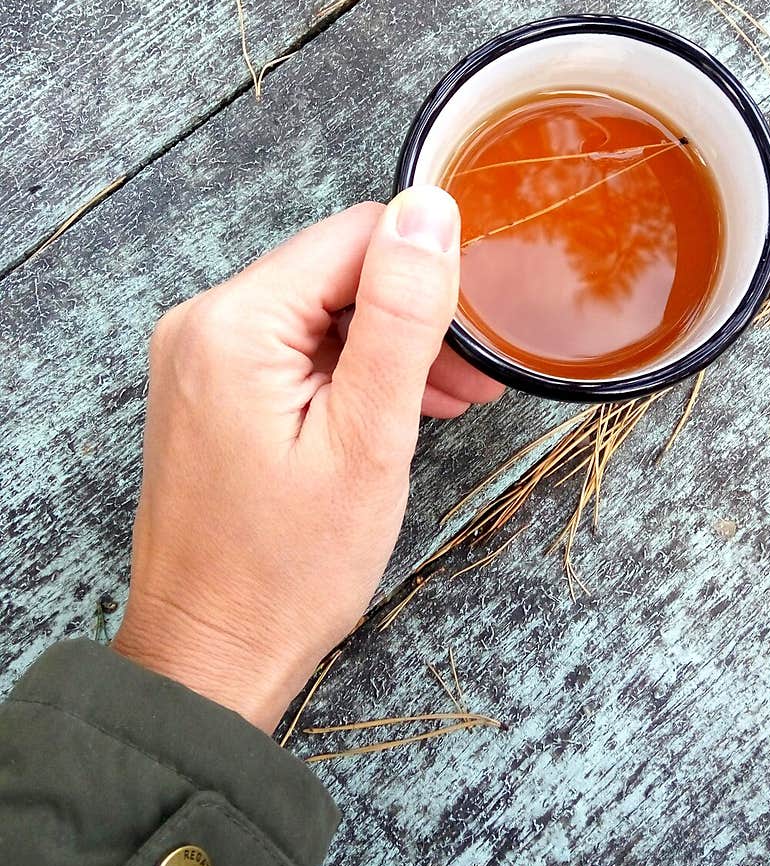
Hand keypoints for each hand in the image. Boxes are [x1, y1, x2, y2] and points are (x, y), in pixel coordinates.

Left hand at [112, 190, 502, 730]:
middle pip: (335, 273)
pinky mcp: (207, 391)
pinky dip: (347, 374)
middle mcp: (201, 323)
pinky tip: (394, 411)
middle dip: (411, 318)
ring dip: (386, 349)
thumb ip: (402, 317)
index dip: (427, 273)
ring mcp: (198, 358)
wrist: (211, 656)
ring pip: (318, 312)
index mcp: (234, 323)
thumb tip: (428, 210)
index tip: (474, 336)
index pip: (353, 237)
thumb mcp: (368, 439)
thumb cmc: (287, 569)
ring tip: (447, 404)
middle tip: (473, 381)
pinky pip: (291, 352)